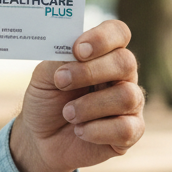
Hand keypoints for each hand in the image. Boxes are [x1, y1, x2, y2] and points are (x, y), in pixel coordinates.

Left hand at [9, 19, 143, 171]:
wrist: (41, 139)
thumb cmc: (46, 101)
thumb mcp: (43, 78)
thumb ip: (58, 61)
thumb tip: (74, 54)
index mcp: (103, 55)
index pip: (118, 33)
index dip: (102, 38)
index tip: (77, 50)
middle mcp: (122, 76)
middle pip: (126, 62)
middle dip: (90, 72)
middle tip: (61, 81)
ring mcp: (130, 105)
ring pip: (127, 97)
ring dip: (89, 106)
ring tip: (67, 113)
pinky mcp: (131, 132)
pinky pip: (126, 129)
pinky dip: (96, 130)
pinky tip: (79, 131)